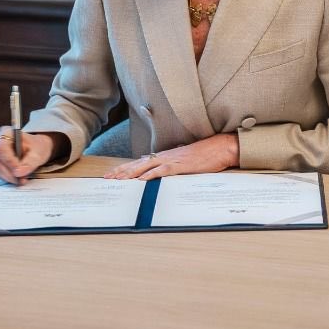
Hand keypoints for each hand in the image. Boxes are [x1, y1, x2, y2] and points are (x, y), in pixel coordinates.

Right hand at [0, 127, 54, 185]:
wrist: (36, 148)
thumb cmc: (36, 147)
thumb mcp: (38, 153)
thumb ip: (29, 162)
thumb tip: (18, 173)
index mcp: (6, 132)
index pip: (1, 147)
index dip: (8, 161)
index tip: (18, 172)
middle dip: (9, 172)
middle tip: (21, 180)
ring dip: (8, 177)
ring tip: (21, 180)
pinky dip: (7, 178)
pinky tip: (17, 179)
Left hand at [103, 133, 240, 180]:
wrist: (220, 147)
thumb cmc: (206, 154)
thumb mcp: (186, 159)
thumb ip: (174, 164)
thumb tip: (163, 170)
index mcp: (166, 155)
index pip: (140, 162)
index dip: (125, 168)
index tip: (113, 174)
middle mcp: (165, 156)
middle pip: (138, 164)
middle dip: (121, 171)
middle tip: (107, 178)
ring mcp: (172, 160)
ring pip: (145, 167)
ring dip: (130, 174)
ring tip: (117, 180)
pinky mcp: (180, 165)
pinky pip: (162, 171)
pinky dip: (150, 176)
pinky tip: (141, 181)